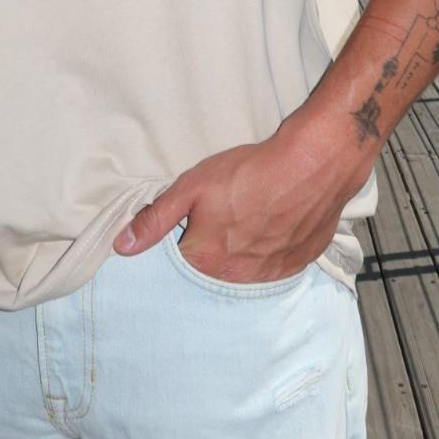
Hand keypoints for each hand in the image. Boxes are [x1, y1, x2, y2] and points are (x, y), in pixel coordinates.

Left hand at [111, 108, 369, 282]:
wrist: (315, 162)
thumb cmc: (252, 171)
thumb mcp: (192, 187)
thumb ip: (155, 219)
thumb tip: (122, 245)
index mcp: (206, 259)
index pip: (179, 263)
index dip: (183, 238)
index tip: (191, 221)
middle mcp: (237, 275)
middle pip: (212, 269)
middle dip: (212, 247)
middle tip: (225, 214)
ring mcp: (270, 272)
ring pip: (243, 270)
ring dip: (240, 251)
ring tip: (249, 217)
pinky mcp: (297, 263)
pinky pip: (274, 265)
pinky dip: (269, 250)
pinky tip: (272, 225)